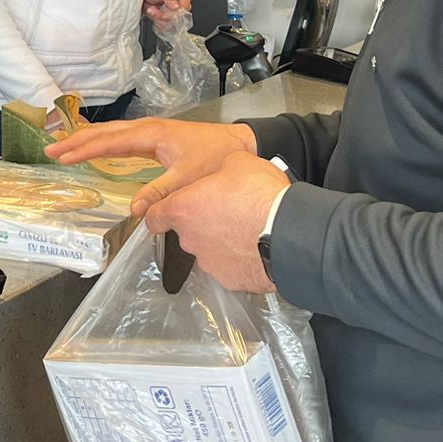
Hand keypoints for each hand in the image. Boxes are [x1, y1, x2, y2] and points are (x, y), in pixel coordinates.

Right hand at [48, 117, 256, 214]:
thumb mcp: (187, 178)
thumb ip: (160, 193)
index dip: (83, 150)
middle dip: (76, 141)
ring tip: (64, 147)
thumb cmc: (214, 158)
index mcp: (150, 135)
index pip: (108, 141)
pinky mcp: (155, 137)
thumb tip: (134, 211)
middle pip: (104, 133)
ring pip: (111, 133)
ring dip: (87, 139)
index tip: (61, 157)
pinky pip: (121, 137)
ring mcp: (150, 131)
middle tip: (50, 150)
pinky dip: (103, 141)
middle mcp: (146, 128)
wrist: (238, 142)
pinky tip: (97, 147)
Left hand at [144, 0, 192, 21]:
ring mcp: (176, 15)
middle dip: (163, 16)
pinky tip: (154, 15)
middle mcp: (182, 6)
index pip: (184, 10)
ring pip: (171, 25)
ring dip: (159, 19)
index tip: (163, 11)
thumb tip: (175, 6)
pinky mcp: (170, 22)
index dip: (173, 13)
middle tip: (154, 9)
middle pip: (178, 19)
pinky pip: (167, 28)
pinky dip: (158, 23)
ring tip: (153, 10)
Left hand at [144, 151, 288, 293]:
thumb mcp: (238, 162)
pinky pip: (228, 266)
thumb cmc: (260, 196)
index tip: (166, 212)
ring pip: (207, 249)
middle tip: (226, 210)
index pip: (154, 217)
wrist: (288, 232)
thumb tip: (223, 172)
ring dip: (220, 240)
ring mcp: (209, 262)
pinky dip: (237, 258)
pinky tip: (254, 246)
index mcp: (184, 209)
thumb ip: (219, 170)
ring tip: (245, 228)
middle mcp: (190, 239)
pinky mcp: (230, 279)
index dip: (160, 213)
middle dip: (201, 222)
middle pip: (186, 231)